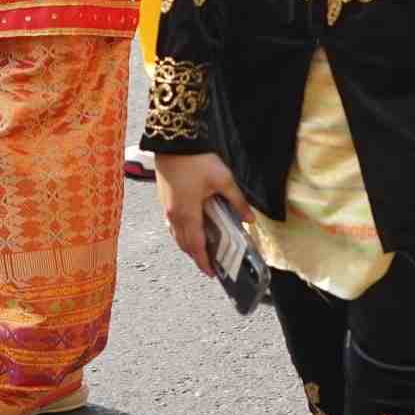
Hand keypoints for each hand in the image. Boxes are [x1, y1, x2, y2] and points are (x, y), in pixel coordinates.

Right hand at [154, 152, 249, 278]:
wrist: (173, 142)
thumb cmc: (196, 161)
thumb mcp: (223, 180)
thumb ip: (237, 201)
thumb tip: (249, 218)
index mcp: (188, 215)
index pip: (196, 247)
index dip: (204, 262)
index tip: (213, 273)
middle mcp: (174, 216)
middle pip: (184, 244)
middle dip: (197, 256)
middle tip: (211, 262)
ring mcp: (166, 209)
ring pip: (176, 235)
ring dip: (188, 244)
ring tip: (203, 247)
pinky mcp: (164, 200)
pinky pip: (172, 225)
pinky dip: (181, 232)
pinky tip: (191, 227)